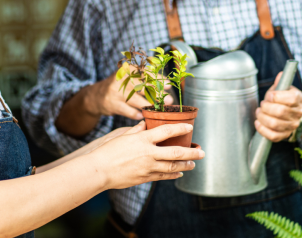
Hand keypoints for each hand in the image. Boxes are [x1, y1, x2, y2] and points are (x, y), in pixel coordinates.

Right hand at [83, 74, 173, 120]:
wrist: (97, 96)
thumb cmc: (120, 86)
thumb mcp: (129, 77)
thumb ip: (146, 78)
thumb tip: (167, 84)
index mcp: (128, 69)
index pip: (146, 73)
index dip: (159, 79)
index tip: (169, 86)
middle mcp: (122, 79)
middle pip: (144, 87)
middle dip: (158, 94)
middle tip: (169, 100)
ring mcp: (117, 92)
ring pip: (138, 101)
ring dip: (150, 106)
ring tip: (158, 110)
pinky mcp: (113, 105)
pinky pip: (130, 112)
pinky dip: (138, 115)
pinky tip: (142, 116)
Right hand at [90, 121, 204, 189]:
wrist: (100, 170)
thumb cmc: (108, 151)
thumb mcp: (123, 136)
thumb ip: (137, 130)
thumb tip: (145, 124)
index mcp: (143, 139)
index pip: (166, 131)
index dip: (180, 128)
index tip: (190, 126)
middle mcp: (148, 153)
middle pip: (176, 153)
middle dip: (192, 153)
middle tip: (202, 152)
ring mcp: (148, 167)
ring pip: (173, 167)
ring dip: (186, 165)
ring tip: (194, 164)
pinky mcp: (145, 178)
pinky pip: (163, 176)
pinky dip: (173, 175)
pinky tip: (179, 173)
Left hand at [254, 72, 301, 142]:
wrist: (290, 113)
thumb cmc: (282, 99)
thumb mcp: (282, 88)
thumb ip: (280, 82)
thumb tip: (280, 74)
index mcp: (298, 99)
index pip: (291, 99)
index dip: (276, 97)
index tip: (269, 96)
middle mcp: (297, 113)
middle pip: (281, 112)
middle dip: (266, 107)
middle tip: (262, 104)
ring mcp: (292, 126)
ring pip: (275, 124)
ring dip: (262, 118)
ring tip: (259, 113)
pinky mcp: (284, 135)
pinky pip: (273, 136)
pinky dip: (262, 130)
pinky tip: (258, 123)